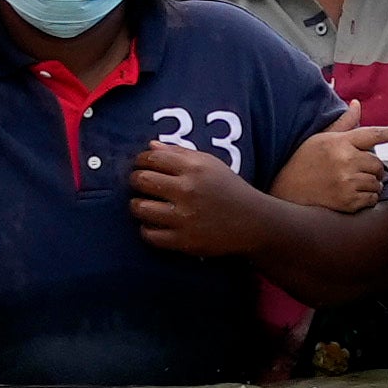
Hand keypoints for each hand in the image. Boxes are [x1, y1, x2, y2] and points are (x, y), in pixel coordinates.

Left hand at [128, 137, 279, 259]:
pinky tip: (153, 223)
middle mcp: (187, 190)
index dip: (141, 160)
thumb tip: (151, 146)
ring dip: (137, 205)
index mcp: (194, 168)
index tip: (141, 165)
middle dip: (135, 180)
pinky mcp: (183, 241)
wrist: (252, 222)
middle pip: (141, 180)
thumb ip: (180, 153)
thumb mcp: (210, 163)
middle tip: (139, 184)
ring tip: (143, 204)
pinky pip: (149, 234)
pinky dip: (146, 229)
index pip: (152, 158)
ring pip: (140, 208)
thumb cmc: (228, 189)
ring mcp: (184, 217)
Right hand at [272, 115, 386, 214]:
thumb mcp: (321, 138)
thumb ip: (344, 124)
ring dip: (370, 183)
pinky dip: (367, 198)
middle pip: (377, 163)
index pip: (372, 134)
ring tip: (350, 182)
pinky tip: (350, 194)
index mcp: (339, 142)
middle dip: (371, 167)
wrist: (284, 190)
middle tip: (355, 170)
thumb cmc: (303, 161)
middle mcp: (344, 160)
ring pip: (377, 182)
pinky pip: (372, 199)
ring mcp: (346, 182)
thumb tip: (357, 104)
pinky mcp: (347, 201)